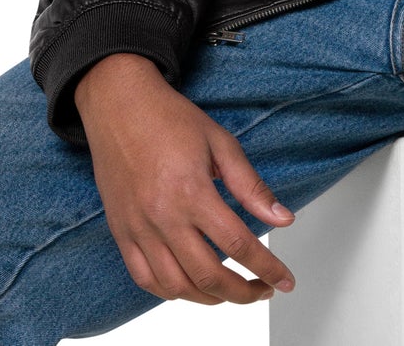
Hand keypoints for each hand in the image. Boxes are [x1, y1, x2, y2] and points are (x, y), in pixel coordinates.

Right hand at [75, 53, 297, 305]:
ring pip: (176, 286)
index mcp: (192, 191)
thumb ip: (251, 185)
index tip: (284, 280)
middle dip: (242, 292)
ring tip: (230, 291)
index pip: (238, 244)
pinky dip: (171, 292)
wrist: (119, 105)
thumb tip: (283, 217)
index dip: (266, 267)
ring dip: (208, 298)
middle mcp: (163, 216)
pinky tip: (189, 286)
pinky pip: (144, 279)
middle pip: (208, 276)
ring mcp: (138, 228)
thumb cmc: (169, 118)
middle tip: (261, 289)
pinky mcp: (121, 232)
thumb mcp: (220, 142)